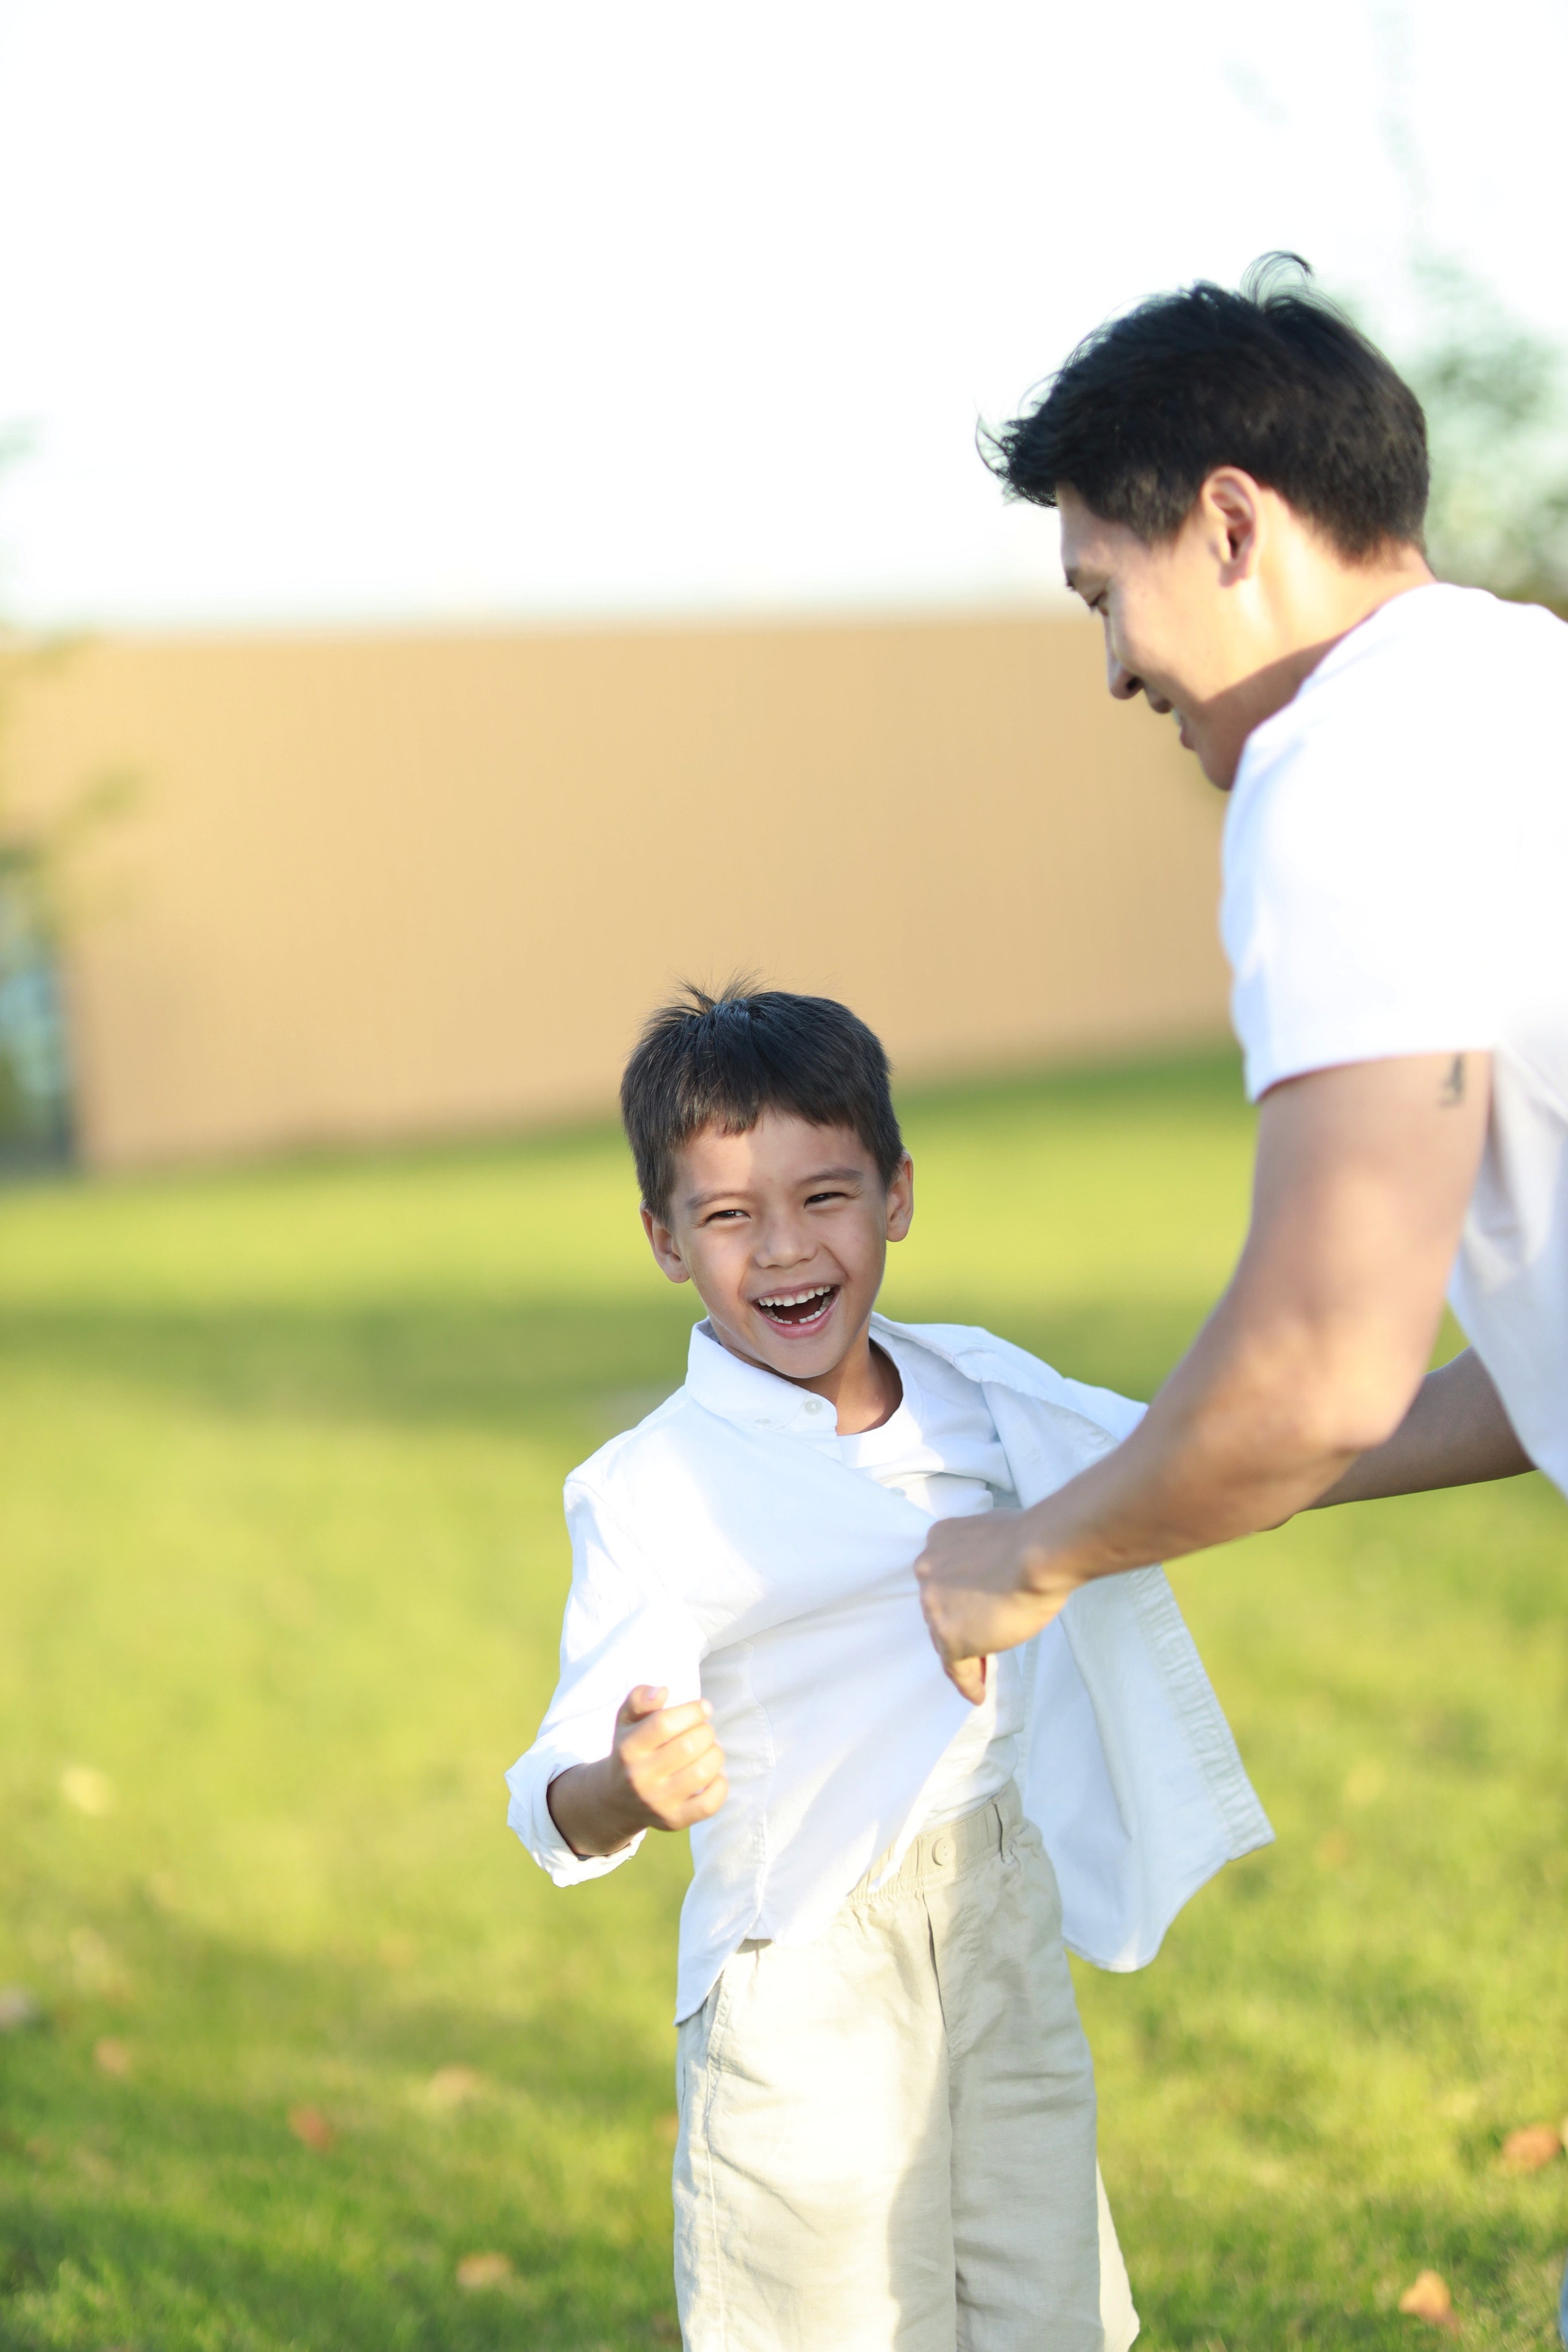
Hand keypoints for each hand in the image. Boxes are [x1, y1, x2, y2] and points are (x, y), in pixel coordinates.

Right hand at [547, 1685, 727, 1857]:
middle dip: (706, 1731)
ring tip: (709, 1749)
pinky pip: (710, 1804)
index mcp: (628, 1748)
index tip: (704, 1707)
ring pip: (702, 1773)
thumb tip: (662, 1691)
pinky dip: (720, 1784)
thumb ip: (640, 1699)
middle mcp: (640, 1778)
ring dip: (715, 1753)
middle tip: (704, 1730)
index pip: (664, 1723)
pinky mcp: (674, 1821)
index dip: (692, 1711)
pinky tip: (713, 1773)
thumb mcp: (626, 1721)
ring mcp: (658, 1803)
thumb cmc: (630, 1751)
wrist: (616, 1800)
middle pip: (688, 1746)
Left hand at [914, 1508, 1081, 1700]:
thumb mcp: (994, 1535)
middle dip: (959, 1622)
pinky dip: (967, 1682)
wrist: (1039, 1556)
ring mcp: (935, 1606)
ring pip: (944, 1638)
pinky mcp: (951, 1637)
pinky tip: (978, 1693)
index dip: (957, 1597)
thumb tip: (995, 1572)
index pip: (943, 1578)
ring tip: (979, 1672)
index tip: (970, 1611)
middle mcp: (927, 1571)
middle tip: (980, 1639)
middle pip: (939, 1607)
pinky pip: (955, 1667)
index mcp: (938, 1540)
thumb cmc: (1032, 1542)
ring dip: (963, 1653)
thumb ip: (982, 1556)